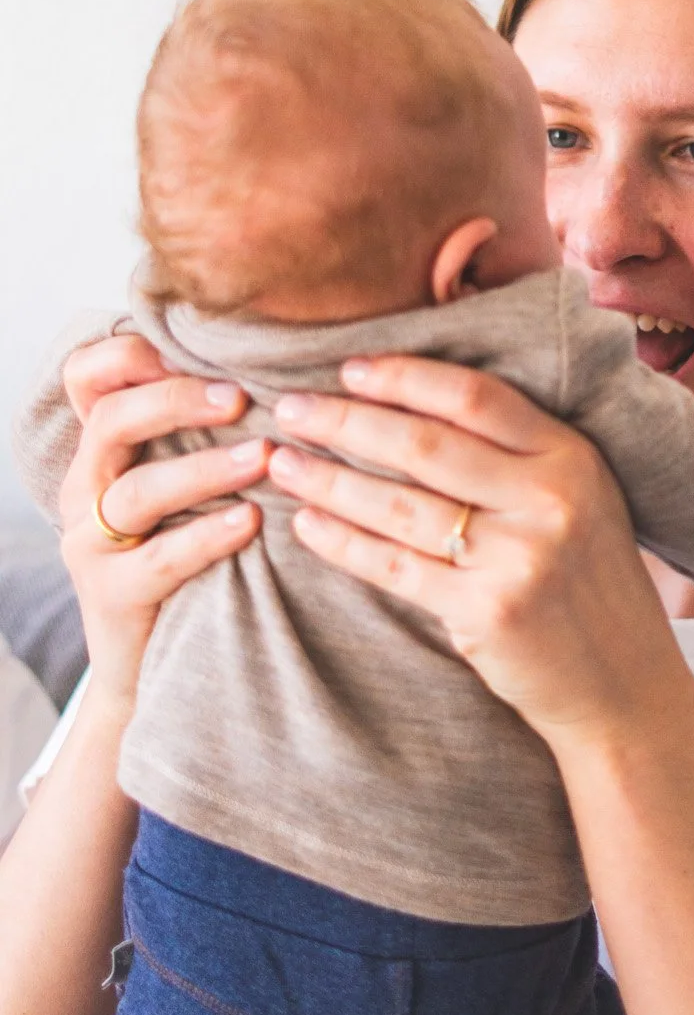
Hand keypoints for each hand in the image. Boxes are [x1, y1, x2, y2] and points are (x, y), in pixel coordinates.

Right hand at [57, 334, 269, 717]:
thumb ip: (211, 430)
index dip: (131, 354)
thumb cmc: (189, 555)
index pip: (88, 377)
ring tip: (265, 458)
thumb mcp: (189, 485)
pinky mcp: (112, 595)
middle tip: (242, 398)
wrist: (153, 664)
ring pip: (137, 489)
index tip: (198, 349)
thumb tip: (287, 369)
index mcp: (101, 450)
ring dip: (206, 467)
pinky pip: (158, 558)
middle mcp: (85, 487)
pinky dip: (207, 535)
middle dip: (177, 400)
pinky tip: (252, 522)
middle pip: (111, 420)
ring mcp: (91, 543)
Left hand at [268, 356, 689, 744]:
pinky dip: (342, 544)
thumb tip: (408, 403)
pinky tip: (306, 526)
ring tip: (281, 464)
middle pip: (426, 446)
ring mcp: (519, 558)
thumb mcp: (581, 499)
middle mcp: (550, 500)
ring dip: (329, 482)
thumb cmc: (587, 582)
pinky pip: (395, 567)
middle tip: (289, 409)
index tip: (347, 369)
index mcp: (573, 457)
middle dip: (345, 422)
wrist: (622, 684)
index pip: (475, 397)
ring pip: (400, 506)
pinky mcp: (486, 613)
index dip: (404, 377)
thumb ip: (517, 454)